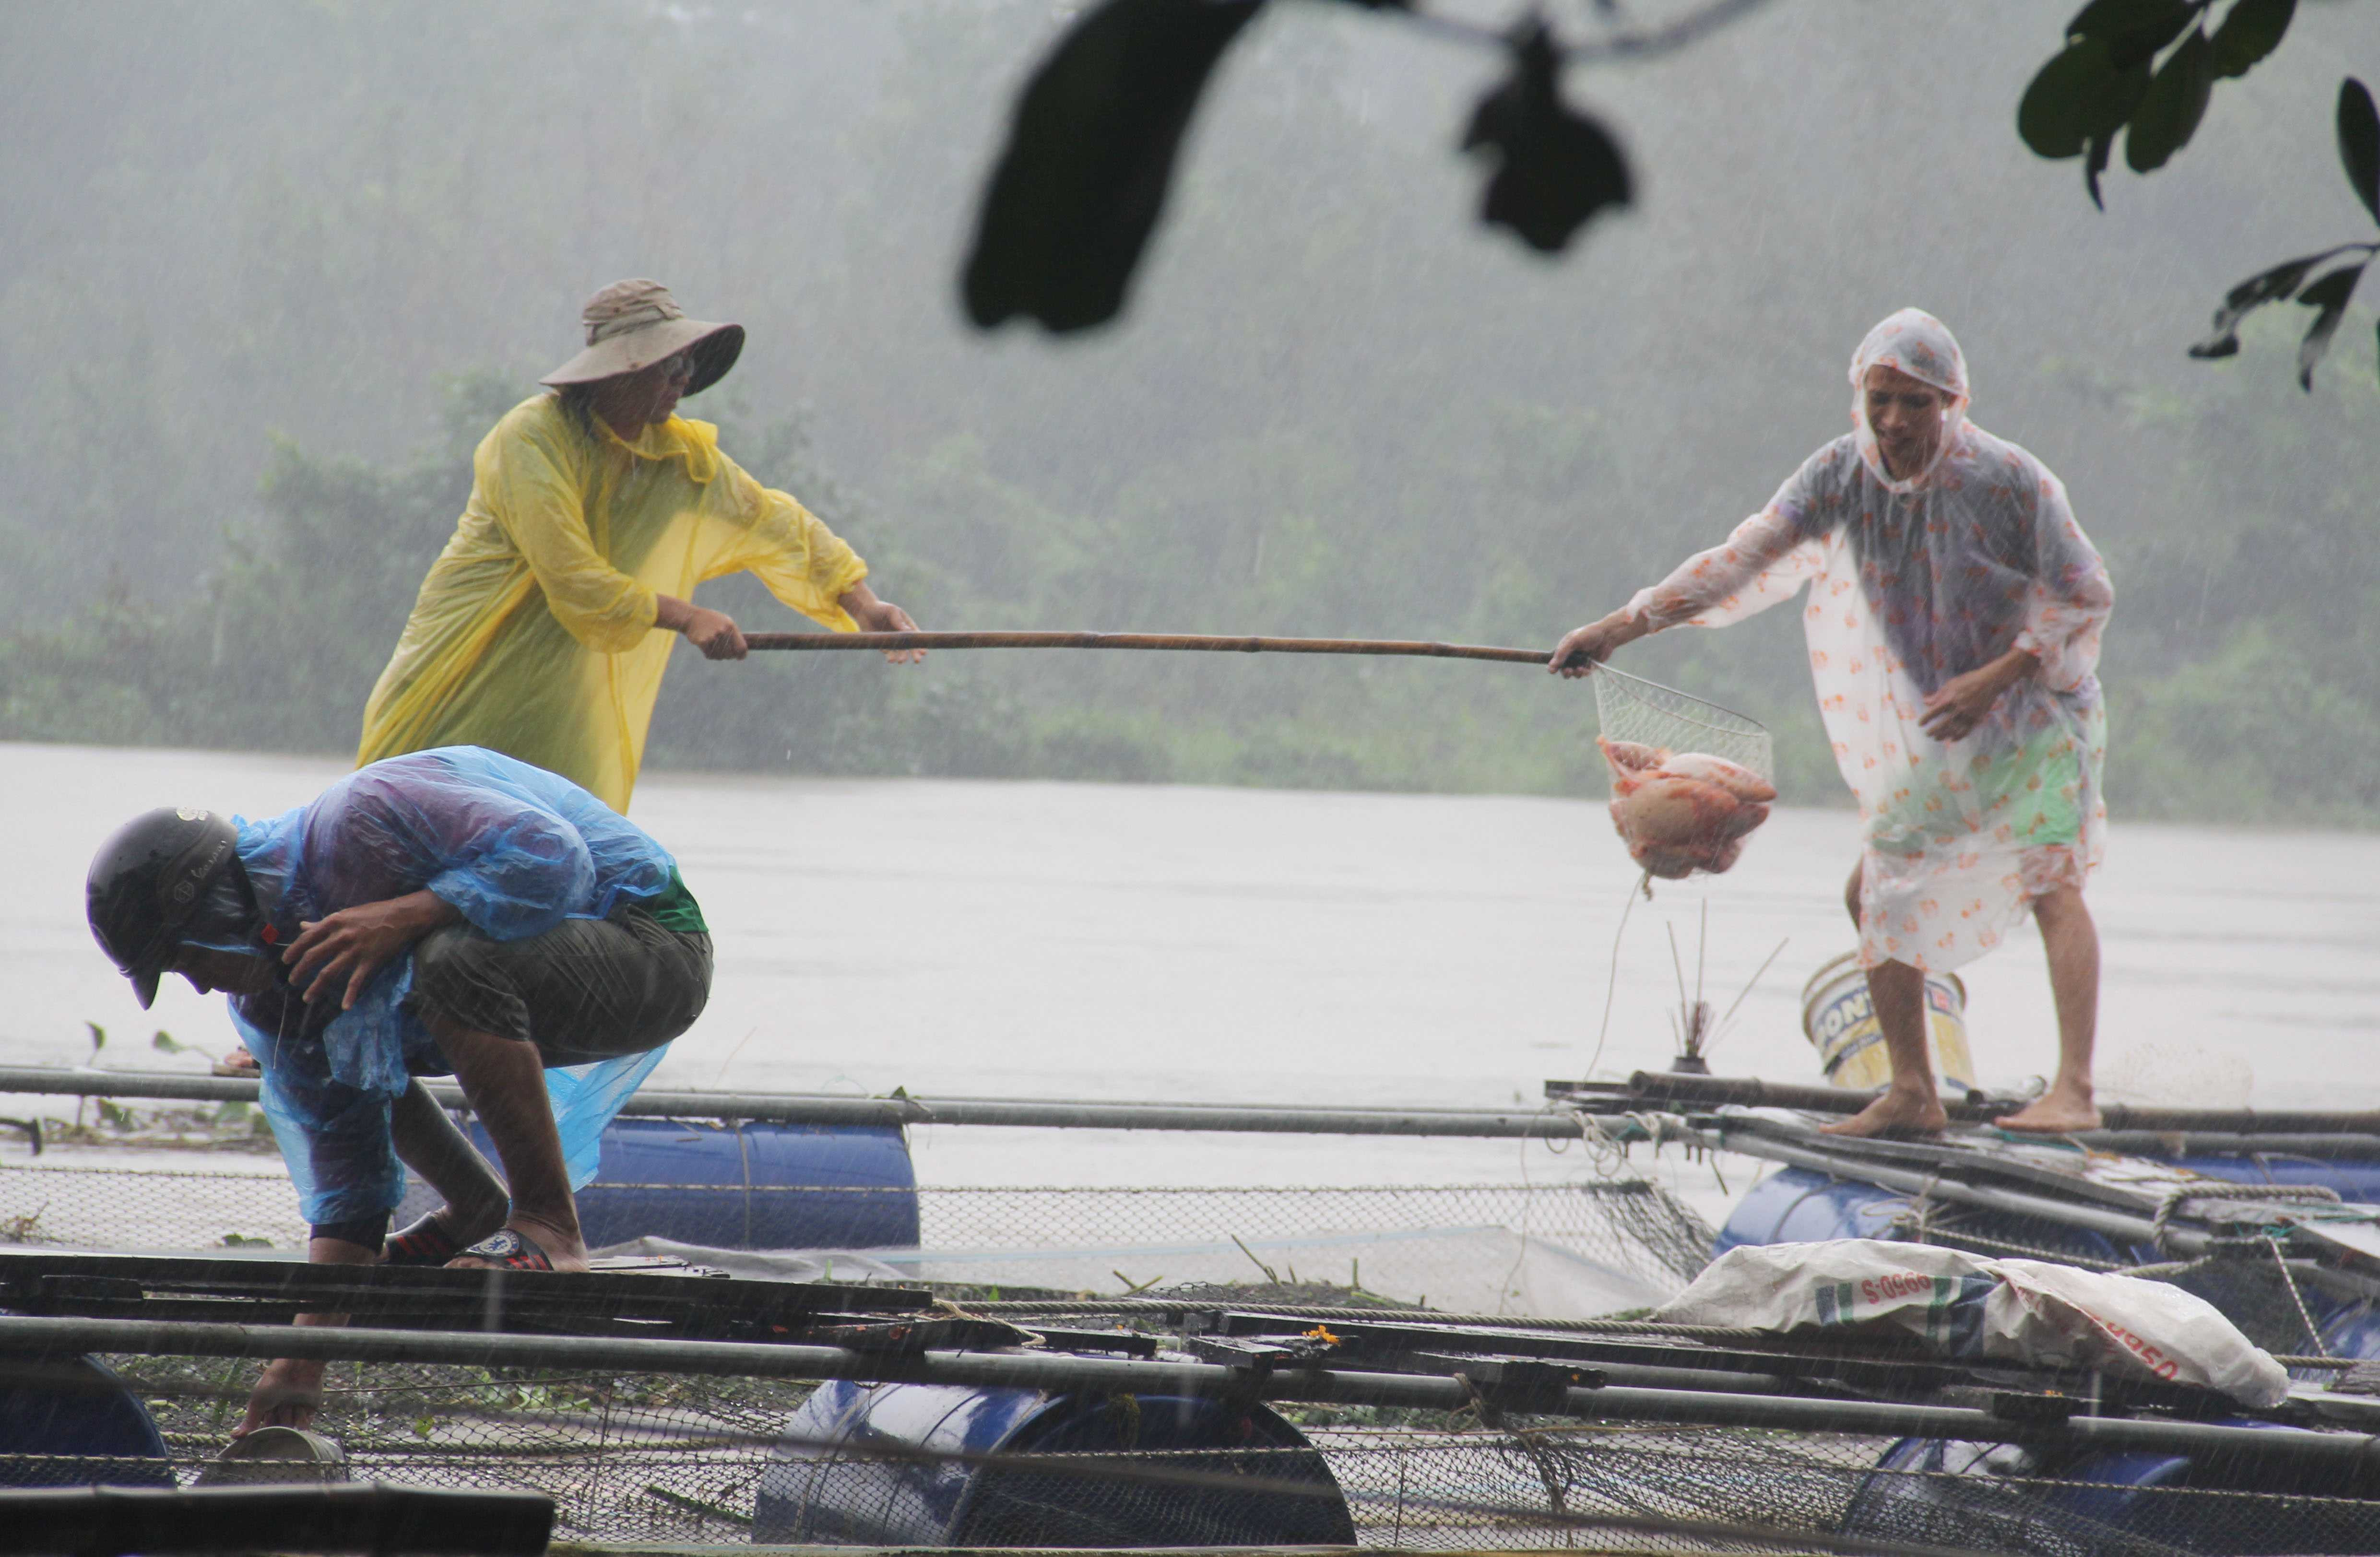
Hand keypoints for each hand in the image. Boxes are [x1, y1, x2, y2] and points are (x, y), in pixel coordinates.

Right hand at [234, 1356, 324, 1438]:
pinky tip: (301, 1407)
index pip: (264, 1431)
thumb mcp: (256, 1404)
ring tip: (291, 1403)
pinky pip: (305, 1426)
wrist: (297, 1370)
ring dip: (290, 1417)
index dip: (266, 1426)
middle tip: (280, 1405)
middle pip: (278, 1431)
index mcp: (265, 1411)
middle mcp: (279, 1412)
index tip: (268, 1414)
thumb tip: (234, 1436)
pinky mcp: (308, 1410)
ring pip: (291, 1429)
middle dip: (279, 1420)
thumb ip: (248, 1423)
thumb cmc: (272, 1384)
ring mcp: (294, 1412)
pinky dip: (302, 1419)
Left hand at [283, 891, 457, 1008]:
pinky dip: (350, 995)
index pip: (306, 938)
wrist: (403, 916)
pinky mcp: (369, 961)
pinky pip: (356, 981)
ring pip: (329, 973)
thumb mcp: (346, 914)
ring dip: (315, 987)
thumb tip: (302, 926)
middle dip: (299, 971)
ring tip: (307, 998)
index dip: (293, 951)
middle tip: (292, 981)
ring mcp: (355, 950)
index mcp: (334, 922)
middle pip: (313, 957)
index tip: (285, 961)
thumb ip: (323, 923)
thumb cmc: (374, 913)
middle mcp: (341, 936)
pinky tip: (345, 1006)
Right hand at [681, 605, 746, 660]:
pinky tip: (707, 647)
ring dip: (718, 655)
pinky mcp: (702, 642)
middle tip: (725, 653)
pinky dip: (709, 654)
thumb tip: (742, 652)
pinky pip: (710, 655)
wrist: (692, 617)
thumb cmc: (712, 621)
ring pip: (720, 656)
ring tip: (714, 647)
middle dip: (729, 656)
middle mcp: (722, 631)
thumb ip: (734, 635)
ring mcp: (712, 637)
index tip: (740, 657)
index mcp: (730, 626)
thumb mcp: (726, 622)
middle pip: (730, 654)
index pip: (741, 647)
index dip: (742, 655)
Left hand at [841, 586, 924, 663]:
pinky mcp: (883, 645)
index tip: (924, 652)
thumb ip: (899, 620)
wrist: (864, 611)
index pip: (916, 636)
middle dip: (914, 654)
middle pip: (910, 646)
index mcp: (906, 625)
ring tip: (901, 661)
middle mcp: (901, 634)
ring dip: (902, 657)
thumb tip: (908, 631)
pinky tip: (891, 660)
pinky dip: (891, 657)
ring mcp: (892, 641)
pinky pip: (888, 653)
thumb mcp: (891, 611)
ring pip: (900, 652)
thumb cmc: (880, 608)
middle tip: (917, 661)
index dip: (920, 644)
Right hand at [1550, 614, 1643, 678]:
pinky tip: (1587, 669)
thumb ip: (1562, 653)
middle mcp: (1571, 655)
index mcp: (1565, 647)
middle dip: (1565, 672)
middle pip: (1563, 669)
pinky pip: (1583, 673)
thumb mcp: (1573, 641)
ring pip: (1573, 673)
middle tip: (1569, 671)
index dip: (1552, 666)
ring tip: (1580, 669)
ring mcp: (1580, 661)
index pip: (1554, 659)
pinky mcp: (1588, 665)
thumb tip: (1550, 666)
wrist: (1608, 636)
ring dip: (1575, 673)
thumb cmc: (1589, 634)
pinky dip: (1584, 673)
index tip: (1552, 671)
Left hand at [1918, 660, 2019, 743]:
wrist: (1990, 682)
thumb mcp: (1951, 685)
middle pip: (1943, 724)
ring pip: (1954, 730)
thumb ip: (1937, 695)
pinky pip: (1966, 730)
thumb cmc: (1968, 680)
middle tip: (1928, 734)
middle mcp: (1958, 708)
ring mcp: (1968, 714)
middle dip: (1933, 731)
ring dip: (1944, 736)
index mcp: (1950, 699)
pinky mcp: (1977, 718)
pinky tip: (1952, 739)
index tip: (1920, 724)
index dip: (1925, 719)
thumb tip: (1925, 702)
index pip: (1933, 712)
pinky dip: (1958, 736)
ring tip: (1937, 738)